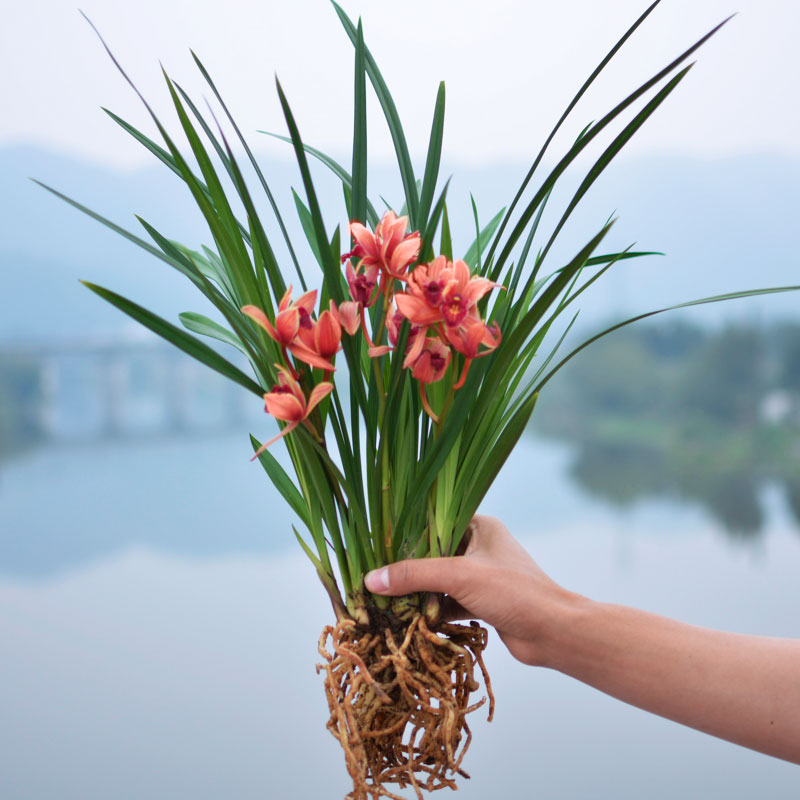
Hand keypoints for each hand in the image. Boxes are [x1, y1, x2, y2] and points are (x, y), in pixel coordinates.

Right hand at [364, 514, 580, 665]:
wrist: (553, 633)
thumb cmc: (514, 591)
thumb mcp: (459, 576)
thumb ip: (415, 575)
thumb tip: (371, 579)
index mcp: (479, 526)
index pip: (435, 521)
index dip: (407, 532)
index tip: (378, 542)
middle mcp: (480, 546)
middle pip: (434, 554)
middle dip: (408, 567)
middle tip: (377, 574)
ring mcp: (481, 575)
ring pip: (439, 580)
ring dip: (419, 591)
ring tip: (386, 598)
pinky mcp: (481, 601)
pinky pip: (448, 601)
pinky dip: (432, 610)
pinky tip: (411, 618)